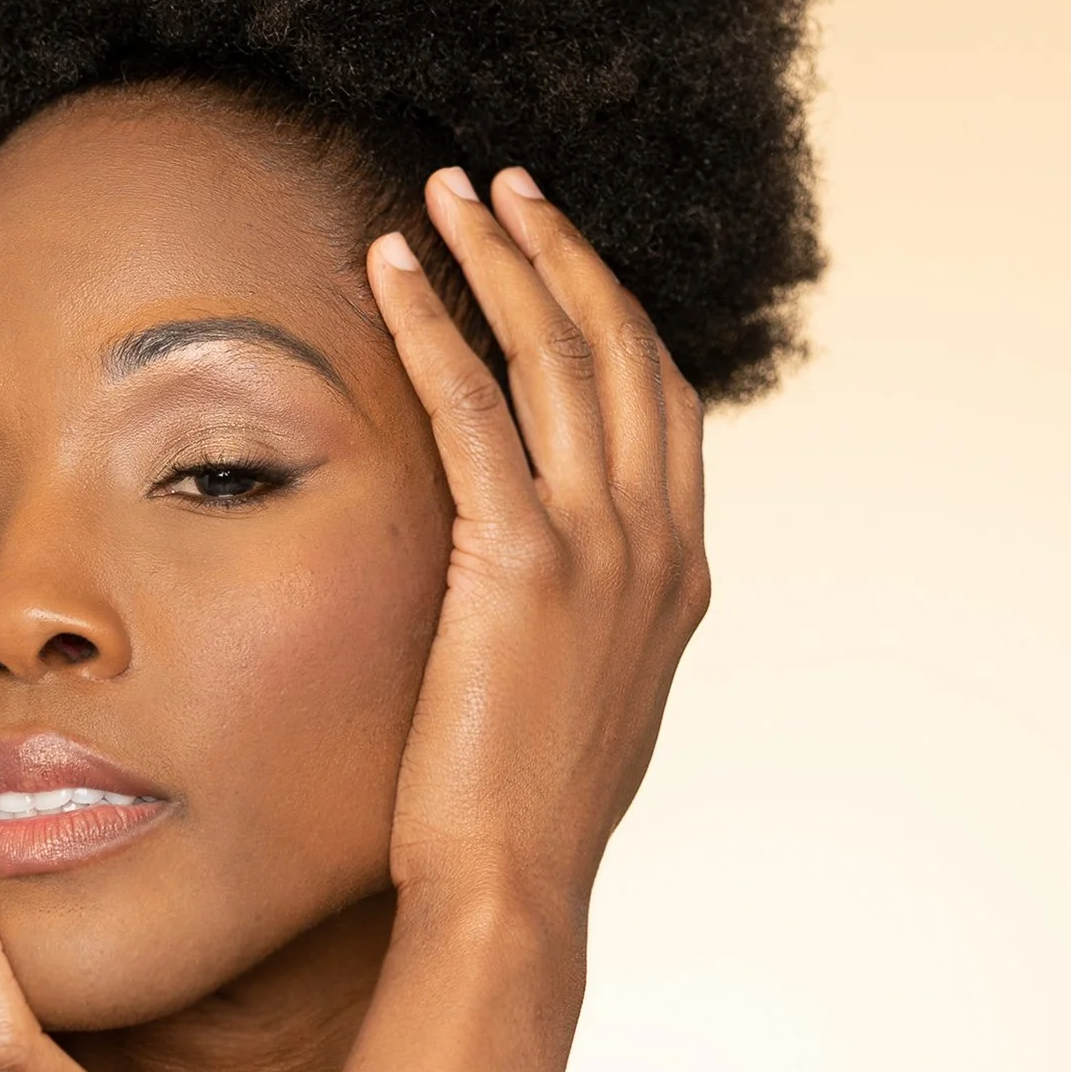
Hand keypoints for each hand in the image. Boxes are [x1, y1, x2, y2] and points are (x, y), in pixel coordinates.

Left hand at [367, 167, 710, 917]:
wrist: (513, 886)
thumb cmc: (523, 817)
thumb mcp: (581, 701)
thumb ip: (584, 622)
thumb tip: (543, 592)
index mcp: (680, 575)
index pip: (664, 404)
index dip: (613, 312)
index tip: (559, 254)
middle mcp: (657, 547)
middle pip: (622, 352)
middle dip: (560, 253)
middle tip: (500, 185)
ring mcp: (601, 552)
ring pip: (558, 358)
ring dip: (500, 260)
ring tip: (447, 194)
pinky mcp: (522, 567)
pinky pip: (474, 411)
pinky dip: (432, 326)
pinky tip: (390, 269)